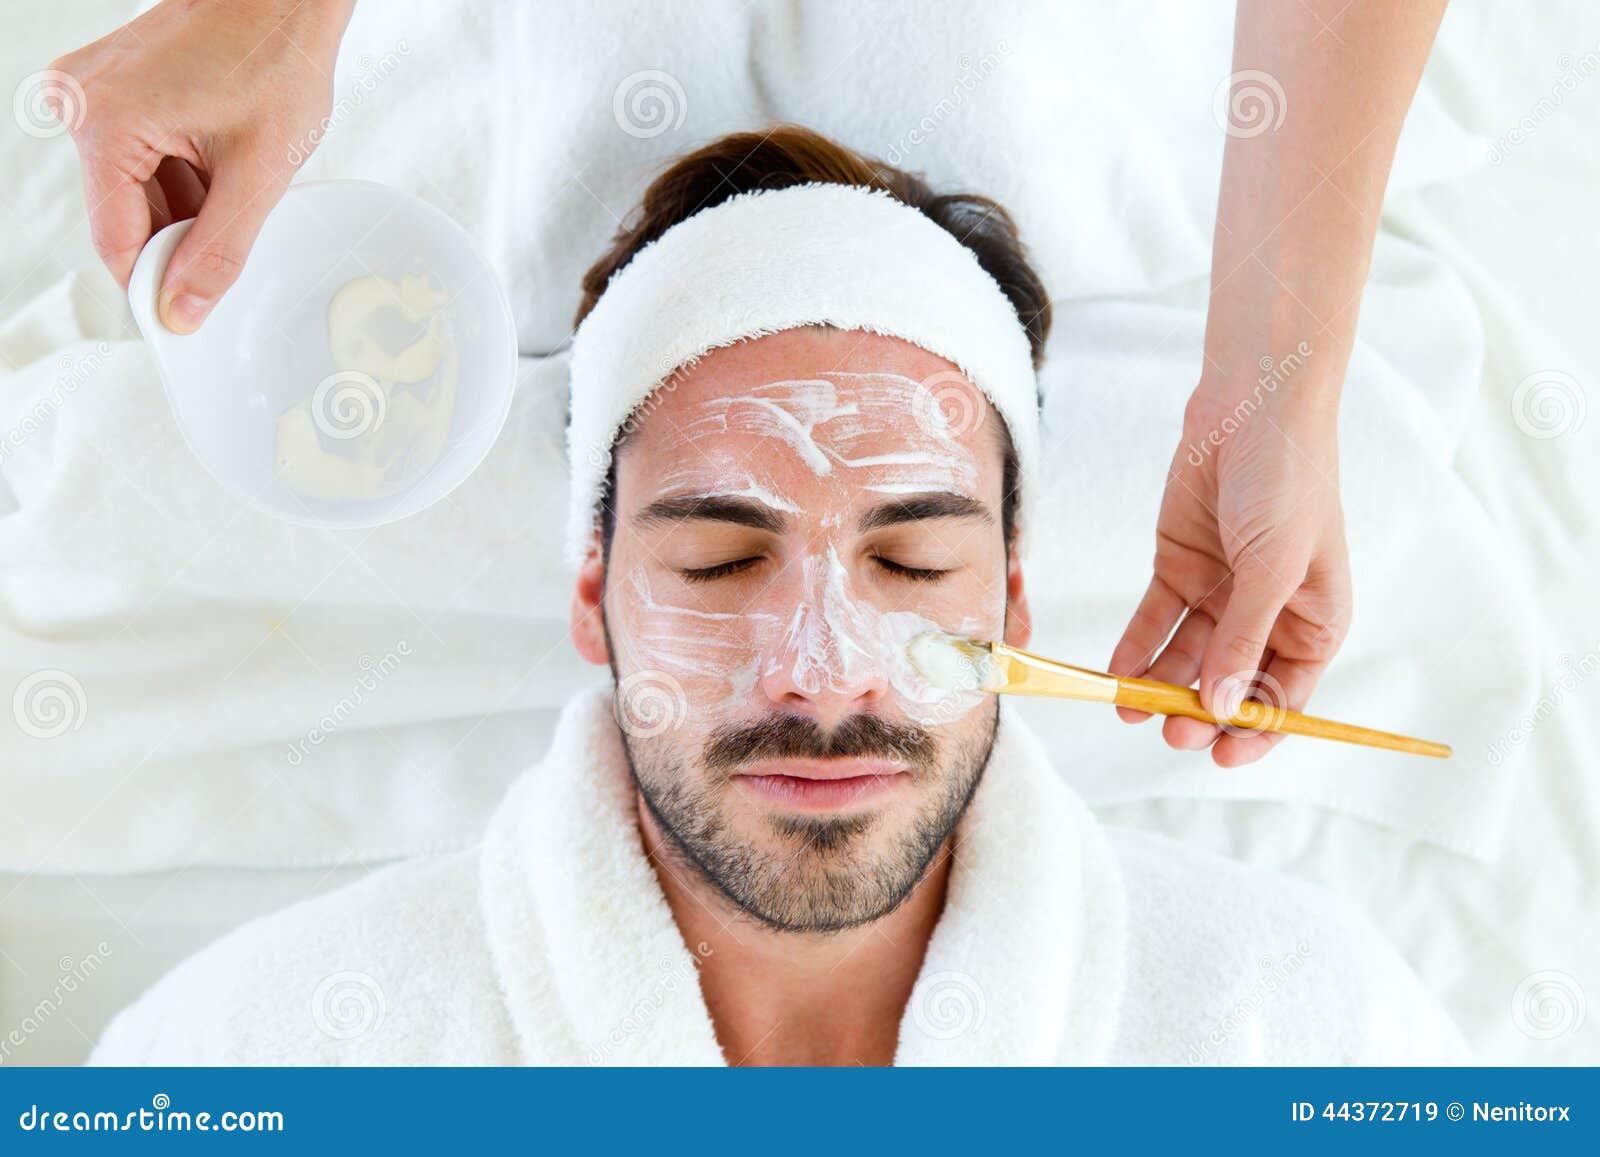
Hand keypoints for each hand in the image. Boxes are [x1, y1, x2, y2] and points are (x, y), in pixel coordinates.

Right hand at [48, 0, 353, 331]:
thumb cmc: (276, 59)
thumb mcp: (258, 173)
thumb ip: (220, 251)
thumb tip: (183, 311)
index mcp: (104, 123)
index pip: (115, 242)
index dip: (155, 286)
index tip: (189, 319)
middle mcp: (82, 104)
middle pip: (125, 216)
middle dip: (182, 237)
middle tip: (239, 240)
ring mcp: (95, 91)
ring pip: (138, 190)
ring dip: (188, 207)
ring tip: (238, 179)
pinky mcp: (116, 87)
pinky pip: (143, 157)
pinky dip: (185, 176)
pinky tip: (224, 163)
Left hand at [1110, 378, 1351, 765]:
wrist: (1252, 405)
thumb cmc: (1286, 481)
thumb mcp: (1272, 567)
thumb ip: (1245, 639)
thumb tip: (1226, 708)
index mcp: (1315, 620)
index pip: (1288, 696)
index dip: (1257, 732)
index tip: (1221, 757)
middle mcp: (1268, 614)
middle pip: (1231, 681)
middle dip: (1200, 710)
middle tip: (1170, 729)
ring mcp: (1222, 591)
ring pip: (1187, 656)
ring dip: (1161, 685)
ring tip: (1130, 708)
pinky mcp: (1181, 566)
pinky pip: (1156, 619)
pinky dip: (1137, 647)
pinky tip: (1116, 674)